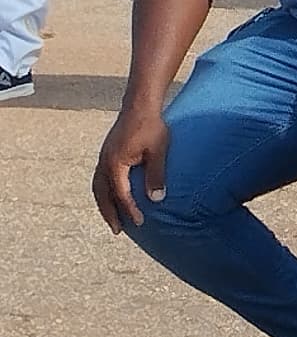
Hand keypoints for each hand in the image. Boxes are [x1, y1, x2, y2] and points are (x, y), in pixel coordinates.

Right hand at [91, 104, 169, 230]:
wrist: (140, 106)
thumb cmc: (152, 127)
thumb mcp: (158, 151)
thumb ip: (156, 175)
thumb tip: (156, 200)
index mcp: (115, 164)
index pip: (121, 194)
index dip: (130, 210)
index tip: (140, 222)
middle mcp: (104, 163)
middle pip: (102, 194)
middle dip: (109, 213)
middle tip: (118, 230)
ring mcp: (103, 158)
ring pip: (98, 187)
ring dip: (104, 204)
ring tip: (113, 219)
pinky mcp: (107, 154)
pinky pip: (101, 178)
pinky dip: (104, 192)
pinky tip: (113, 197)